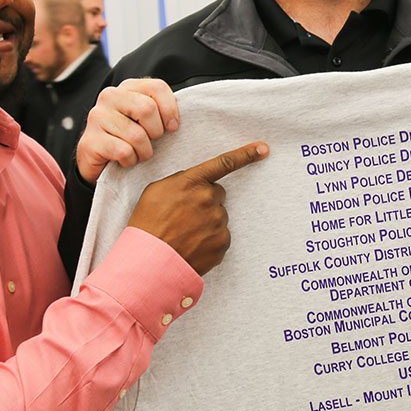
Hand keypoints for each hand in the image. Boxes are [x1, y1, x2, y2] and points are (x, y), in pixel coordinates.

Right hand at [77, 78, 179, 182]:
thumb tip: (177, 119)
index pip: (157, 87)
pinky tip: (124, 160)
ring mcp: (97, 117)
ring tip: (138, 154)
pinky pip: (124, 151)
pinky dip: (130, 161)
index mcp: (126, 87)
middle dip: (156, 132)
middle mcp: (109, 96)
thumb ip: (160, 110)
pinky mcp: (90, 140)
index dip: (170, 109)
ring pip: (137, 135)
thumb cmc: (128, 138)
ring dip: (144, 152)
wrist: (97, 161)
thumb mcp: (145, 120)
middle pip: (147, 109)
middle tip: (151, 142)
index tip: (172, 127)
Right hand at [129, 141, 269, 274]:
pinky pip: (220, 236)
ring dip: (206, 223)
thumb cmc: (148, 224)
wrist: (149, 261)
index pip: (224, 163)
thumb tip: (193, 184)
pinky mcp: (222, 242)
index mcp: (192, 182)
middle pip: (217, 194)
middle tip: (185, 216)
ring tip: (184, 234)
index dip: (245, 154)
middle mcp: (208, 198)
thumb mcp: (156, 190)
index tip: (262, 149)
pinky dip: (209, 240)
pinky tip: (191, 245)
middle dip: (205, 202)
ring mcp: (218, 221)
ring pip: (218, 217)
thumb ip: (180, 181)